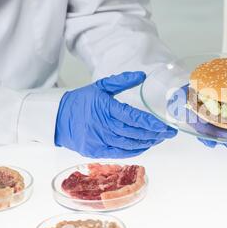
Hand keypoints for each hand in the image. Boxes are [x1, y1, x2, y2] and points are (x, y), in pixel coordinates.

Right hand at [55, 72, 176, 157]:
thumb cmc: (81, 100)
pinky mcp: (96, 151)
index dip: (150, 123)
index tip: (164, 125)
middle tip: (169, 133)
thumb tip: (141, 75)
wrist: (57, 118)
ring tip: (160, 139)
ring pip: (129, 144)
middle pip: (133, 132)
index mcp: (105, 107)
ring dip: (147, 142)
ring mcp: (99, 140)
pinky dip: (135, 150)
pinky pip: (120, 153)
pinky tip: (146, 146)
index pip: (132, 117)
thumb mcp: (100, 86)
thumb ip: (121, 81)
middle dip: (154, 134)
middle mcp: (102, 125)